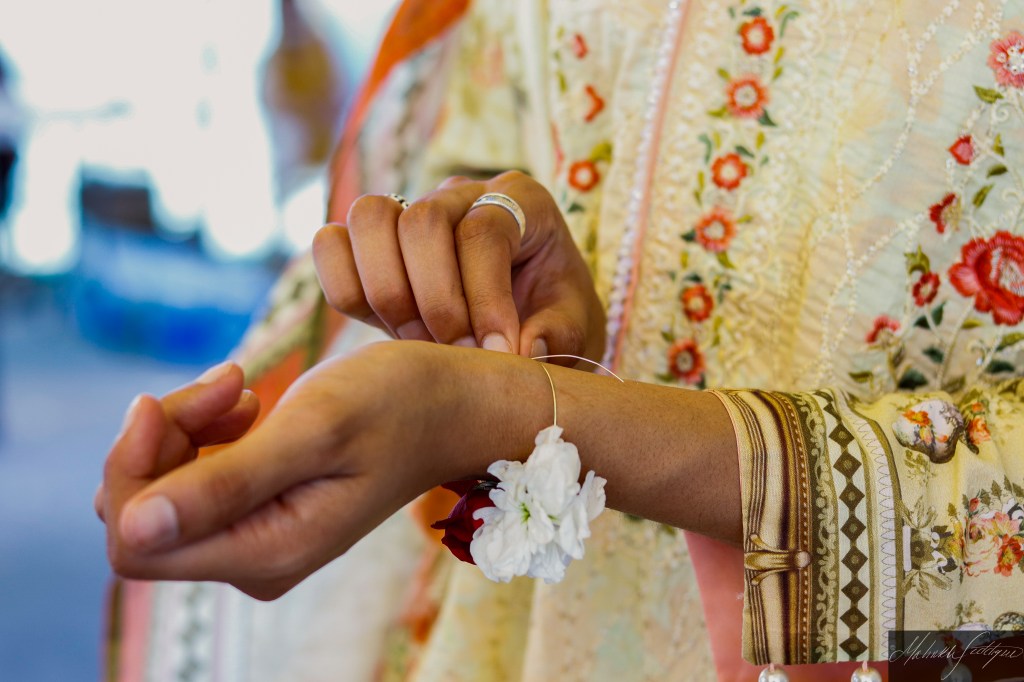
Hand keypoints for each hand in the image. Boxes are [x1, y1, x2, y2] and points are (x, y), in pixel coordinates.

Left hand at [100, 343, 547, 599]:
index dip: (129, 469)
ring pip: (161, 487)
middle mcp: (253, 559)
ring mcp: (255, 536)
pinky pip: (190, 475)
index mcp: (268, 551)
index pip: (135, 542)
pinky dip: (203, 428)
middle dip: (162, 437)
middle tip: (229, 384)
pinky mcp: (259, 509)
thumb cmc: (399, 404)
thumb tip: (130, 528)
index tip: (161, 401)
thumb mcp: (315, 429)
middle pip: (141, 512)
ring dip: (185, 425)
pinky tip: (247, 401)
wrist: (452, 403)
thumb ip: (226, 482)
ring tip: (242, 387)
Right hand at [313, 171, 605, 362]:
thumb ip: (558, 334)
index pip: (484, 231)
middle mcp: (460, 194)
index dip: (486, 297)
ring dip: (388, 291)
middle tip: (456, 353)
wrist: (522, 321)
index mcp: (521, 201)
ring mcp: (409, 210)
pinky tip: (387, 330)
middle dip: (435, 299)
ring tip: (421, 343)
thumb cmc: (553, 317)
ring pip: (368, 218)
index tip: (499, 355)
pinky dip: (346, 287)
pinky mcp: (370, 243)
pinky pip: (331, 245)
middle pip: (422, 219)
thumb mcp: (575, 327)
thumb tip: (525, 349)